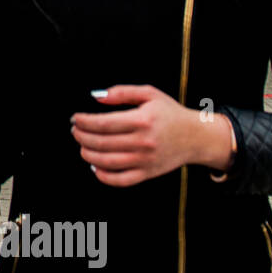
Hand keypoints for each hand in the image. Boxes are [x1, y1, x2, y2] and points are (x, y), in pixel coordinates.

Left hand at [71, 84, 232, 186]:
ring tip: (82, 146)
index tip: (75, 118)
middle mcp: (143, 142)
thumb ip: (122, 92)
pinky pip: (121, 180)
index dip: (84, 121)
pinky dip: (103, 176)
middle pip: (101, 142)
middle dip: (81, 137)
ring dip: (88, 154)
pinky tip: (95, 166)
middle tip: (75, 131)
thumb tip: (95, 96)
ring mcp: (145, 160)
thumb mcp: (149, 94)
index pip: (103, 123)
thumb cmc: (170, 113)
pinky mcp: (148, 173)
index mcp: (142, 120)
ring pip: (107, 162)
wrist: (197, 136)